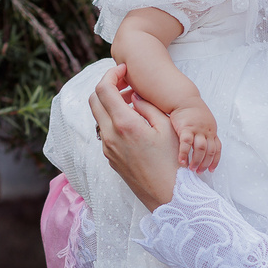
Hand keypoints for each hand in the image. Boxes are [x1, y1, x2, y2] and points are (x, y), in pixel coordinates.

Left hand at [89, 64, 180, 210]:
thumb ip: (148, 107)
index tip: (124, 70)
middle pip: (94, 100)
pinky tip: (133, 122)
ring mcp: (108, 148)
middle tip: (127, 83)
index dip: (111, 74)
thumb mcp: (166, 128)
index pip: (104, 89)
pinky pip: (105, 131)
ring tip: (134, 102)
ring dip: (110, 103)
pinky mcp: (110, 158)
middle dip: (107, 86)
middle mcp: (110, 136)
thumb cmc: (174, 162)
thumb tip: (135, 97)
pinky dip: (113, 119)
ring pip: (99, 116)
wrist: (168, 196)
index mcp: (124, 124)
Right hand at [169, 100, 219, 171]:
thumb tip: (204, 145)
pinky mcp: (186, 128)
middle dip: (205, 163)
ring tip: (192, 169)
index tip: (211, 170)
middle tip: (200, 172)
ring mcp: (197, 129)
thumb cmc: (192, 110)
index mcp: (212, 130)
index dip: (215, 160)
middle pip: (210, 151)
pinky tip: (181, 161)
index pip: (217, 148)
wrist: (184, 98)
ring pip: (200, 149)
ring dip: (197, 161)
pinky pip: (186, 144)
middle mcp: (207, 131)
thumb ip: (205, 132)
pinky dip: (184, 154)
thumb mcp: (204, 121)